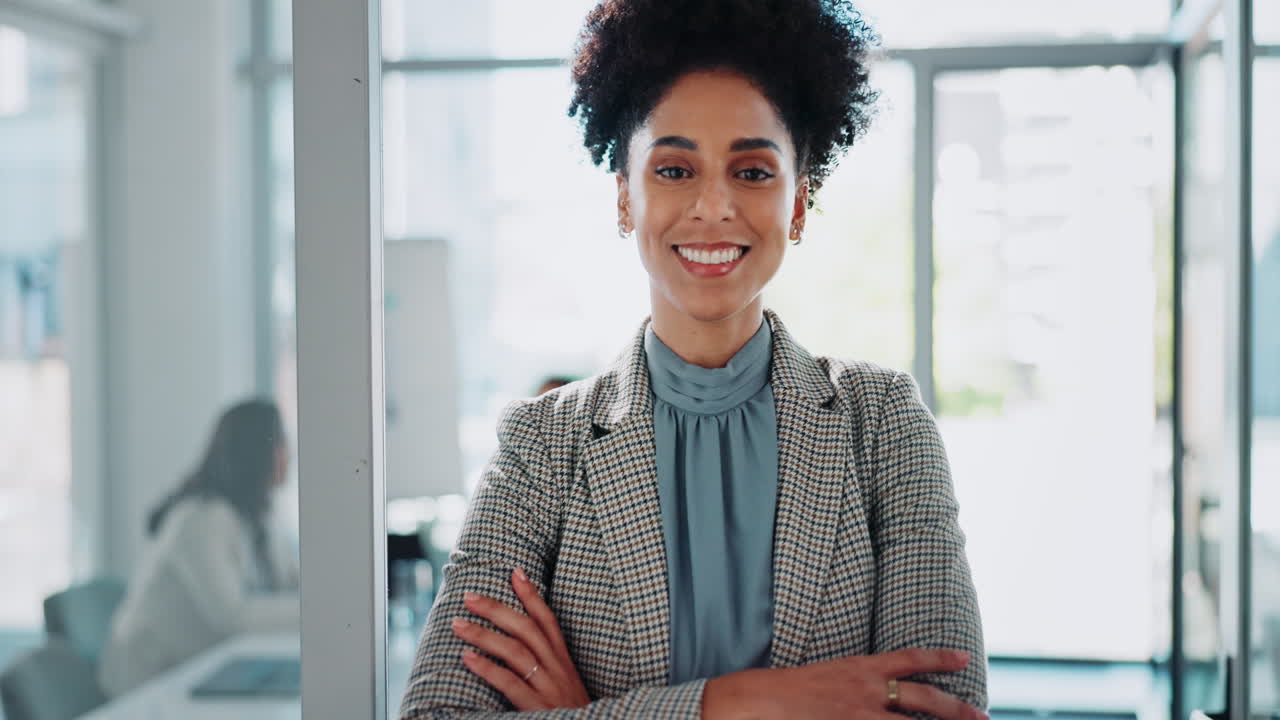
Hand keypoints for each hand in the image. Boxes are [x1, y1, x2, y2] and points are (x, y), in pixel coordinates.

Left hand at [452, 567, 590, 710]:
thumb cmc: (570, 713)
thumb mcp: (564, 685)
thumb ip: (546, 666)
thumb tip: (516, 644)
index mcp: (564, 661)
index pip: (548, 621)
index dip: (532, 595)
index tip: (515, 572)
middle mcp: (558, 669)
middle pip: (527, 629)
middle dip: (497, 608)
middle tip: (469, 596)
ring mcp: (548, 687)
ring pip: (516, 651)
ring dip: (484, 634)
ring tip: (458, 624)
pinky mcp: (537, 707)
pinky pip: (510, 683)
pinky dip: (487, 668)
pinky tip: (467, 658)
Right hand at [702, 649, 985, 719]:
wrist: (758, 702)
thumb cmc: (787, 689)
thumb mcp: (827, 675)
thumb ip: (857, 682)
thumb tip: (881, 691)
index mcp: (861, 670)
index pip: (909, 660)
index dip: (940, 659)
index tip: (963, 657)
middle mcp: (868, 693)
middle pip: (924, 700)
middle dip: (957, 710)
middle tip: (983, 716)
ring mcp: (861, 717)